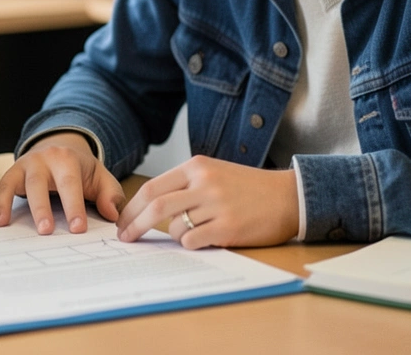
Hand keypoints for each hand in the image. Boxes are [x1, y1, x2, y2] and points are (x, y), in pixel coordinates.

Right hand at [0, 132, 125, 234]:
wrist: (60, 147)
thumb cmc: (80, 169)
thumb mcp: (100, 177)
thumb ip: (110, 194)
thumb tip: (112, 214)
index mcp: (68, 159)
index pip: (70, 184)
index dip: (74, 206)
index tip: (77, 229)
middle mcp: (44, 159)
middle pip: (41, 183)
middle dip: (43, 207)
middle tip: (46, 231)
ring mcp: (26, 165)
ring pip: (20, 184)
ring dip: (17, 205)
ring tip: (13, 227)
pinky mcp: (13, 173)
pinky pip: (3, 187)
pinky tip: (0, 222)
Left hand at [116, 156, 298, 247]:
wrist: (288, 197)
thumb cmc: (249, 188)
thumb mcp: (215, 173)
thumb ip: (185, 185)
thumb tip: (148, 208)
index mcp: (197, 167)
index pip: (151, 188)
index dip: (131, 208)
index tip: (122, 222)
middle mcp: (204, 183)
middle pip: (155, 206)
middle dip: (134, 224)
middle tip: (125, 237)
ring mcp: (216, 205)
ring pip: (175, 227)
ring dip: (173, 236)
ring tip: (190, 234)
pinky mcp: (228, 227)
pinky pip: (193, 241)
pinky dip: (191, 244)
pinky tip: (206, 238)